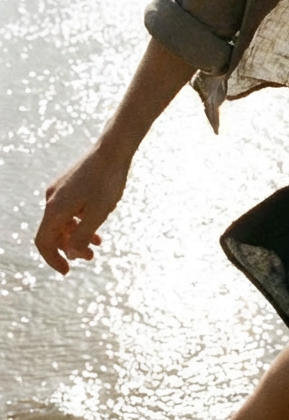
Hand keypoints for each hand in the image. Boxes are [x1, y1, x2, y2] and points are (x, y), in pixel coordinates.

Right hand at [35, 143, 131, 273]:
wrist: (114, 148)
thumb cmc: (107, 181)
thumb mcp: (97, 214)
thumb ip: (82, 236)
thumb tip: (70, 254)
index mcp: (55, 208)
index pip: (43, 242)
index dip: (53, 259)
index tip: (67, 270)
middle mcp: (52, 199)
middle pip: (54, 232)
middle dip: (70, 248)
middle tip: (90, 257)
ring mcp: (60, 190)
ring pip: (63, 221)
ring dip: (78, 235)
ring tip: (97, 244)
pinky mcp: (70, 184)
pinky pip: (70, 209)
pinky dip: (81, 221)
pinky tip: (98, 225)